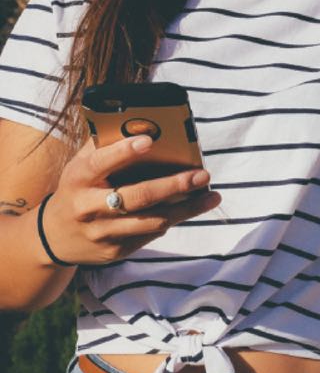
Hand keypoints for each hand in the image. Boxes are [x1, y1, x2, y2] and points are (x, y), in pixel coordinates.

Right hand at [41, 136, 220, 265]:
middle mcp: (87, 207)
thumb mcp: (82, 163)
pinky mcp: (115, 251)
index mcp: (78, 179)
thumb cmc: (79, 187)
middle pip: (136, 197)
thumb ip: (107, 144)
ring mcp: (102, 233)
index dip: (123, 152)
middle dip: (174, 186)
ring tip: (212, 195)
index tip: (149, 140)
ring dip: (186, 209)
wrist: (54, 236)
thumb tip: (144, 121)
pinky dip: (173, 219)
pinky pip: (150, 234)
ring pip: (151, 221)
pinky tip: (191, 208)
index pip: (100, 163)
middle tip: (202, 174)